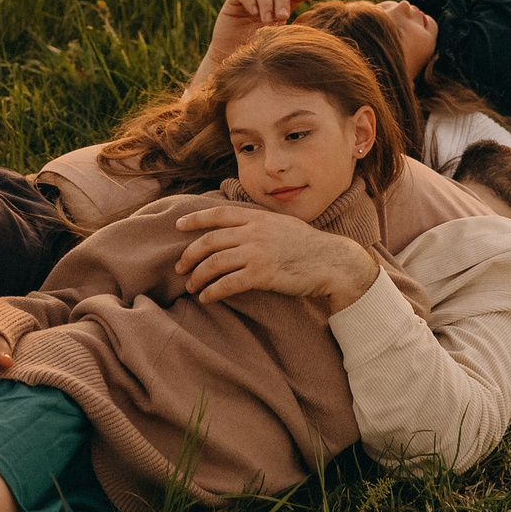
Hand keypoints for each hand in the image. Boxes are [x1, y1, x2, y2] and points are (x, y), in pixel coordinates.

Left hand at [174, 205, 377, 311]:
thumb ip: (260, 224)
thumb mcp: (283, 224)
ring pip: (214, 263)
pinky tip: (206, 297)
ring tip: (190, 286)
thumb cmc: (309, 246)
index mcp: (258, 217)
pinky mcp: (261, 274)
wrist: (332, 261)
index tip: (178, 225)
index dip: (196, 219)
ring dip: (198, 276)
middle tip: (179, 267)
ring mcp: (257, 252)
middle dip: (190, 255)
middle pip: (210, 241)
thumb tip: (240, 229)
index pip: (219, 213)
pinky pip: (228, 284)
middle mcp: (254, 232)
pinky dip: (213, 291)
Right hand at [190, 0, 310, 90]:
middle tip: (283, 17)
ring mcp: (249, 2)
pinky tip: (253, 12)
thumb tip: (312, 15)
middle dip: (282, 2)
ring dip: (266, 3)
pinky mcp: (233, 3)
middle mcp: (265, 3)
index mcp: (278, 10)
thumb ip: (294, 28)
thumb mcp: (279, 41)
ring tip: (266, 21)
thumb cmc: (258, 54)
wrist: (232, 61)